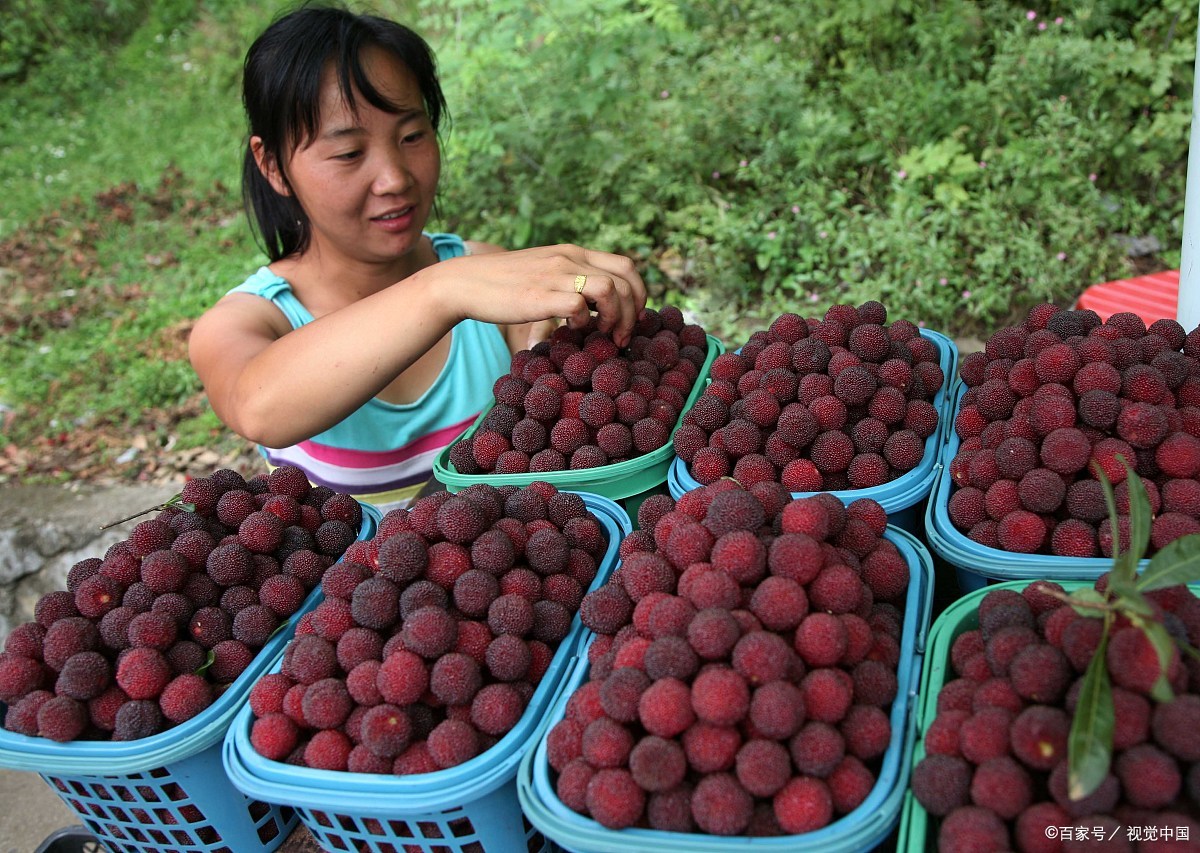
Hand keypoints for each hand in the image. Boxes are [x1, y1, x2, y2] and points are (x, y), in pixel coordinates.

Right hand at [427, 244, 647, 347]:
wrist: (465, 283)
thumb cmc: (505, 285)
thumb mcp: (545, 272)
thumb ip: (571, 280)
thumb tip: (597, 306)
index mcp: (574, 253)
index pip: (626, 265)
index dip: (638, 294)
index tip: (630, 318)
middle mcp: (569, 258)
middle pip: (625, 279)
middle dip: (632, 312)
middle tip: (621, 336)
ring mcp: (555, 275)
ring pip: (610, 289)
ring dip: (615, 318)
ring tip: (602, 335)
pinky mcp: (540, 295)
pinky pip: (579, 306)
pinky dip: (583, 322)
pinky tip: (570, 330)